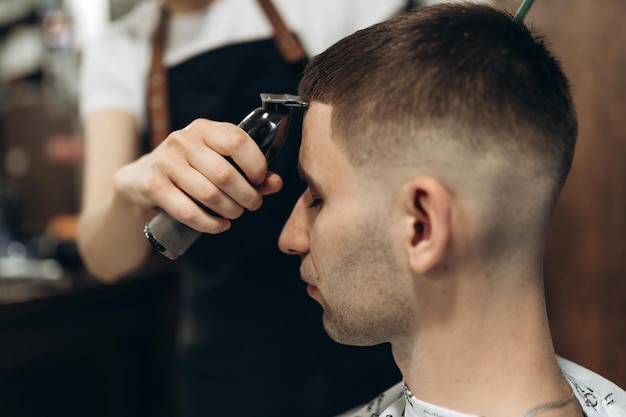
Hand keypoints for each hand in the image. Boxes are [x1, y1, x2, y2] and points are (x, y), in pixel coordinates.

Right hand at [114, 118, 283, 233]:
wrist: (140, 177)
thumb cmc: (190, 167)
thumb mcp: (217, 160)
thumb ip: (250, 170)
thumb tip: (276, 183)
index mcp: (204, 129)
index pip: (237, 140)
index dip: (256, 164)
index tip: (261, 180)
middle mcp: (183, 141)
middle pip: (225, 174)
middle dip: (246, 195)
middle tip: (253, 204)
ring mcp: (166, 163)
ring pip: (209, 194)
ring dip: (230, 210)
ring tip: (236, 213)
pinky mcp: (154, 186)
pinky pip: (189, 212)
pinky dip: (210, 224)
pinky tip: (220, 225)